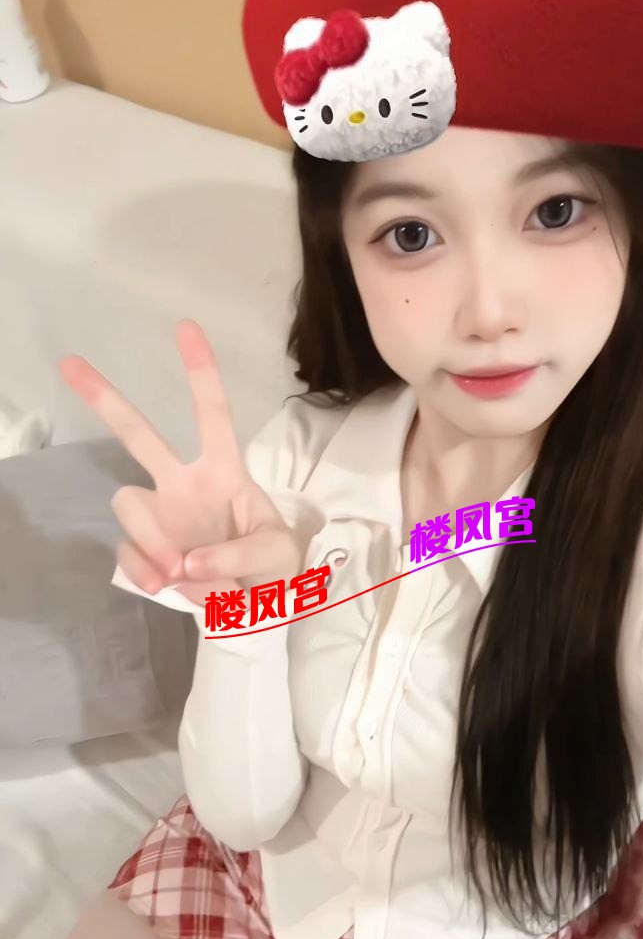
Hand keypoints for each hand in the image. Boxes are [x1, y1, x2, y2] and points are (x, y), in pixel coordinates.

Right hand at [59, 320, 302, 607]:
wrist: (256, 611)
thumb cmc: (274, 568)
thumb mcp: (278, 553)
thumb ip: (240, 554)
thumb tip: (187, 563)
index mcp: (224, 470)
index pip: (212, 414)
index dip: (201, 373)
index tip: (186, 327)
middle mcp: (183, 484)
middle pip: (139, 436)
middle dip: (105, 400)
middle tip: (69, 363)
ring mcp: (160, 517)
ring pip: (128, 503)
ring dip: (153, 540)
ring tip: (182, 572)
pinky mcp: (146, 552)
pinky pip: (128, 553)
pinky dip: (143, 570)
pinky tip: (165, 585)